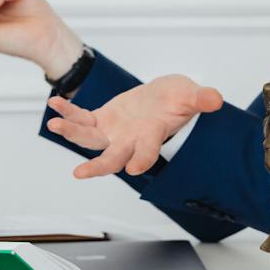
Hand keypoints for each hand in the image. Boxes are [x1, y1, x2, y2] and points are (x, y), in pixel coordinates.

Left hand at [45, 75, 223, 178]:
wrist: (163, 96)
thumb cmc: (178, 99)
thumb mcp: (191, 95)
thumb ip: (200, 98)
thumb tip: (215, 98)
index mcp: (153, 136)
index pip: (148, 152)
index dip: (143, 160)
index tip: (134, 169)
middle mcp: (130, 140)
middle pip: (112, 158)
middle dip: (97, 167)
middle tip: (81, 174)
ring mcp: (114, 133)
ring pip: (90, 140)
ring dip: (71, 133)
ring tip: (55, 124)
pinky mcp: (102, 121)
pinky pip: (82, 119)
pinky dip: (68, 112)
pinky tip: (55, 103)